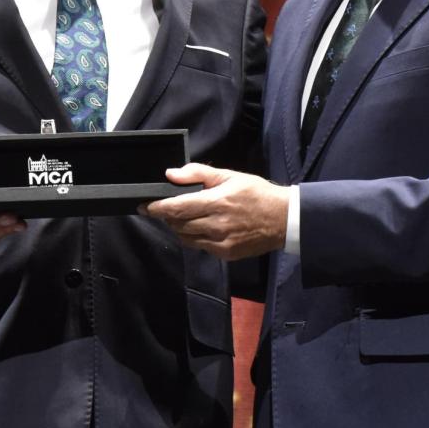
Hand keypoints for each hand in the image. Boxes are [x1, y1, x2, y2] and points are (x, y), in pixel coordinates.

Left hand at [144, 163, 289, 260]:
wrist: (283, 219)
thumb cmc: (257, 194)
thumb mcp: (230, 176)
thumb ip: (199, 173)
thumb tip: (172, 174)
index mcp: (217, 202)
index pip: (178, 207)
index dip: (158, 208)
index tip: (145, 206)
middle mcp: (217, 224)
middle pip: (179, 224)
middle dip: (167, 216)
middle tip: (164, 209)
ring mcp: (221, 242)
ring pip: (187, 237)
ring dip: (179, 227)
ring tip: (182, 217)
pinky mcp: (226, 253)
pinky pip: (200, 246)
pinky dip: (194, 237)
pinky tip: (200, 228)